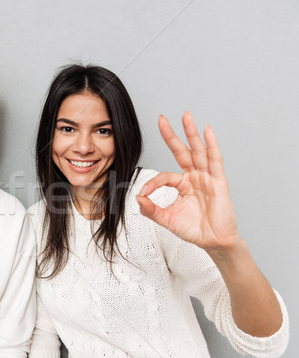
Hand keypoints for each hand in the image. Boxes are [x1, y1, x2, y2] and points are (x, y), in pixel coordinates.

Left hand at [136, 112, 240, 251]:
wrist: (213, 241)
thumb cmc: (194, 230)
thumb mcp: (167, 219)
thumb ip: (152, 210)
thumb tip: (137, 198)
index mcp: (182, 185)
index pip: (164, 176)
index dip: (153, 182)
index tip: (144, 193)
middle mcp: (194, 178)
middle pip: (182, 151)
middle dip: (172, 135)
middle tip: (162, 118)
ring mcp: (207, 178)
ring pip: (198, 151)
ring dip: (191, 133)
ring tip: (185, 116)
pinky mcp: (219, 182)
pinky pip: (215, 160)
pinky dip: (211, 144)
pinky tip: (207, 131)